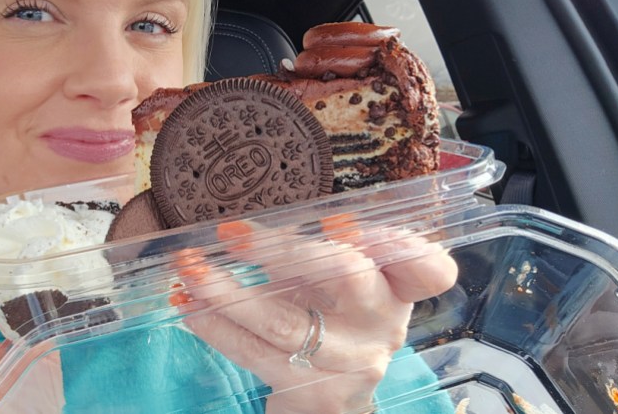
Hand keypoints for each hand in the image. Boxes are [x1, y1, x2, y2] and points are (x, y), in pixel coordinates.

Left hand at [179, 217, 457, 413]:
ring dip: (227, 291)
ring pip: (285, 321)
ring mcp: (351, 363)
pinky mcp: (315, 392)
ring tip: (189, 269)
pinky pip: (257, 354)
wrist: (327, 395)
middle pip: (345, 273)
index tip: (339, 221)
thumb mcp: (333, 281)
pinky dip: (217, 325)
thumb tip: (240, 230)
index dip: (394, 241)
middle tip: (229, 233)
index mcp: (399, 288)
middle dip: (281, 248)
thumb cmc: (329, 318)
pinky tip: (188, 305)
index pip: (429, 268)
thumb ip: (309, 251)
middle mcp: (384, 325)